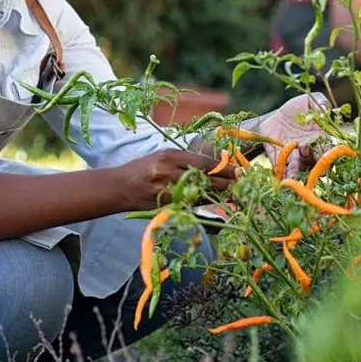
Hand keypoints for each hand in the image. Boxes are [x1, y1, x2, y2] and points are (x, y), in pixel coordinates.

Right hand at [118, 148, 237, 211]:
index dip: (223, 168)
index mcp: (169, 156)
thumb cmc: (142, 169)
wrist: (119, 187)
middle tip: (241, 184)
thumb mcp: (162, 156)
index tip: (239, 170)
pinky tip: (211, 200)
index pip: (202, 163)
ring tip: (230, 193)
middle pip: (204, 179)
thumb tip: (213, 165)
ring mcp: (165, 190)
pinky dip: (200, 202)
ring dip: (216, 194)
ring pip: (198, 194)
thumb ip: (185, 160)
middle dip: (225, 183)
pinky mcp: (163, 205)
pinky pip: (188, 204)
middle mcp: (167, 172)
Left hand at [252, 92, 332, 177]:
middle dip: (314, 166)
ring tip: (294, 175)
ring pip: (299, 170)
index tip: (327, 158)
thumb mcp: (309, 101)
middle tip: (309, 161)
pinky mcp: (280, 160)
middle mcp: (310, 152)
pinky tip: (282, 179)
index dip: (328, 156)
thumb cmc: (297, 109)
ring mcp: (295, 158)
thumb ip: (321, 103)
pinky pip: (282, 170)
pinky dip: (282, 175)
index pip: (328, 151)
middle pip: (315, 164)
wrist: (274, 116)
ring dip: (298, 173)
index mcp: (320, 139)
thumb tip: (325, 109)